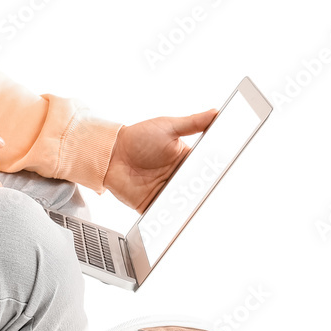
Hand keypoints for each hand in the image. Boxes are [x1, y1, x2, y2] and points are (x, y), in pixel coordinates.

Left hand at [103, 109, 217, 212]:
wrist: (110, 153)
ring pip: (185, 205)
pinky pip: (165, 215)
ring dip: (191, 206)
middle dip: (204, 192)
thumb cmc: (137, 137)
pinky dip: (172, 218)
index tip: (219, 174)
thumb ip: (193, 123)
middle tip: (208, 191)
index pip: (206, 169)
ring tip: (196, 205)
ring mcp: (165, 193)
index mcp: (185, 159)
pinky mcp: (152, 206)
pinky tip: (177, 216)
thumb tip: (215, 113)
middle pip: (198, 190)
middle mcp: (177, 178)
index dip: (214, 173)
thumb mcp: (167, 127)